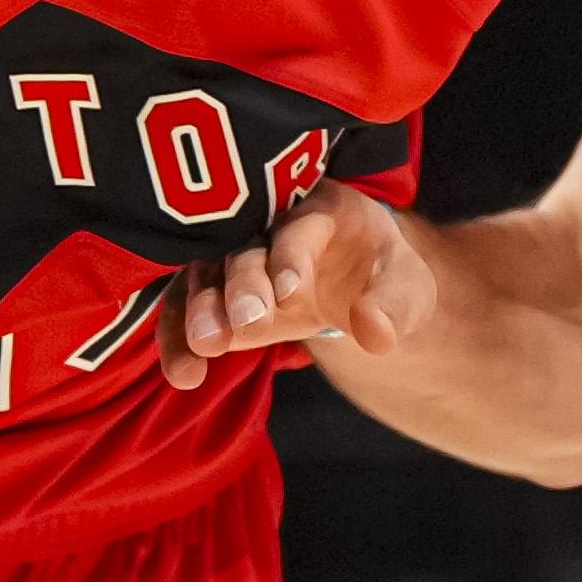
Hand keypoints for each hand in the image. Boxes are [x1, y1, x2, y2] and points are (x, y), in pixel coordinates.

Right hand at [153, 184, 435, 392]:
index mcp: (320, 208)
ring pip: (205, 273)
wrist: (353, 276)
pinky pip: (185, 306)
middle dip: (241, 286)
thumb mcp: (404, 288)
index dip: (293, 257)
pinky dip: (178, 337)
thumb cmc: (380, 274)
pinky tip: (182, 373)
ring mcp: (233, 253)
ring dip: (200, 311)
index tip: (290, 293)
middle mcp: (266, 222)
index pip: (300, 227)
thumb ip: (393, 309)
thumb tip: (375, 334)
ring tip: (204, 348)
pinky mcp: (212, 285)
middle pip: (243, 247)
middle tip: (243, 325)